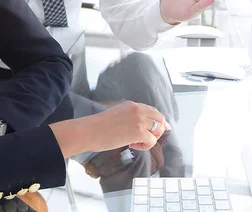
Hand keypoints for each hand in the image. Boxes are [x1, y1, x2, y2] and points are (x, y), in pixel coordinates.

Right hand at [50, 101, 169, 159]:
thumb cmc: (98, 127)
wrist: (89, 131)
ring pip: (157, 129)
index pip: (152, 110)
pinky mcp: (138, 132)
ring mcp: (139, 120)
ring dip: (150, 139)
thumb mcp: (116, 115)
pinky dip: (144, 146)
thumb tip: (139, 129)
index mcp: (131, 105)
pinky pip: (151, 141)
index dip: (158, 120)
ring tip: (136, 143)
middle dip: (159, 130)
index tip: (162, 127)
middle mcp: (137, 110)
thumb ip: (129, 117)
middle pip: (160, 118)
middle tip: (150, 139)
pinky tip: (132, 145)